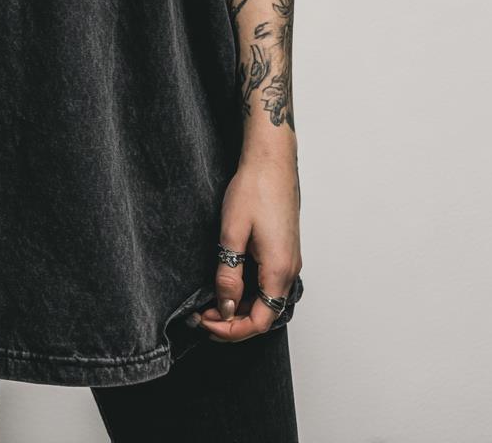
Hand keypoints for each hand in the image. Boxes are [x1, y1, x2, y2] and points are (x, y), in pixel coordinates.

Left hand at [195, 152, 301, 342]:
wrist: (271, 161)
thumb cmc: (254, 189)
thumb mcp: (232, 233)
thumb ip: (229, 274)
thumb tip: (226, 307)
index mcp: (279, 270)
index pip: (259, 321)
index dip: (231, 330)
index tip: (205, 322)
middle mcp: (290, 270)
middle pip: (264, 314)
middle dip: (232, 322)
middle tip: (202, 315)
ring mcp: (289, 260)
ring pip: (266, 300)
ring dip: (240, 307)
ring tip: (210, 302)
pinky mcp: (284, 250)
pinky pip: (268, 283)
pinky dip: (248, 292)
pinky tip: (228, 284)